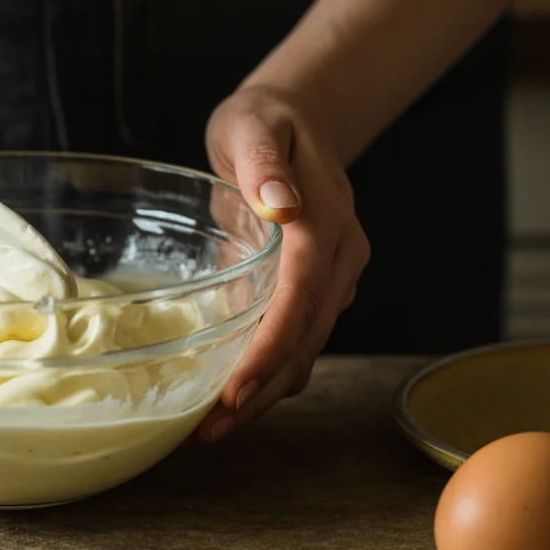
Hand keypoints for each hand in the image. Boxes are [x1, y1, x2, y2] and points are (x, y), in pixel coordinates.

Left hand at [198, 85, 370, 442]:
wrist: (297, 119)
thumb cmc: (267, 122)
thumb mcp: (256, 125)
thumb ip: (265, 161)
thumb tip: (281, 204)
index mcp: (326, 225)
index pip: (302, 298)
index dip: (271, 348)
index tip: (238, 389)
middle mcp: (340, 260)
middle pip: (306, 338)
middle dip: (262, 389)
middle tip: (211, 431)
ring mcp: (332, 279)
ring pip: (305, 349)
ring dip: (264, 393)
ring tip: (210, 430)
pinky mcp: (313, 289)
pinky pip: (295, 340)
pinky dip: (266, 373)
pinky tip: (228, 398)